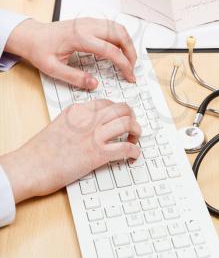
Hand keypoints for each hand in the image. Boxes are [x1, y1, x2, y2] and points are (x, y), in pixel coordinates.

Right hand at [0, 100, 140, 202]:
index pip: (106, 103)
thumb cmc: (40, 151)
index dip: (117, 109)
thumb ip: (76, 122)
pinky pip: (125, 148)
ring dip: (136, 130)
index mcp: (77, 110)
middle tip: (132, 124)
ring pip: (127, 123)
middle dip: (130, 115)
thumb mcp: (58, 125)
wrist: (31, 166)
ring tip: (135, 137)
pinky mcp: (98, 153)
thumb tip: (91, 127)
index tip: (121, 116)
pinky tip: (134, 154)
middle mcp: (88, 119)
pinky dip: (134, 150)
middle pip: (120, 108)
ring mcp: (94, 135)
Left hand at [5, 17, 136, 89]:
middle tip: (132, 69)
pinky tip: (119, 49)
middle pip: (120, 35)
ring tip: (128, 60)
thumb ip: (74, 77)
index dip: (124, 65)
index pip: (110, 50)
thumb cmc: (39, 49)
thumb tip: (94, 84)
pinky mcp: (88, 22)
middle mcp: (86, 26)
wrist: (30, 35)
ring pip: (118, 28)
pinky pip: (111, 26)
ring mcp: (88, 22)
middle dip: (131, 53)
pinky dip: (120, 38)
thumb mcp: (53, 69)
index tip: (129, 76)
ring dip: (127, 43)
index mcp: (79, 37)